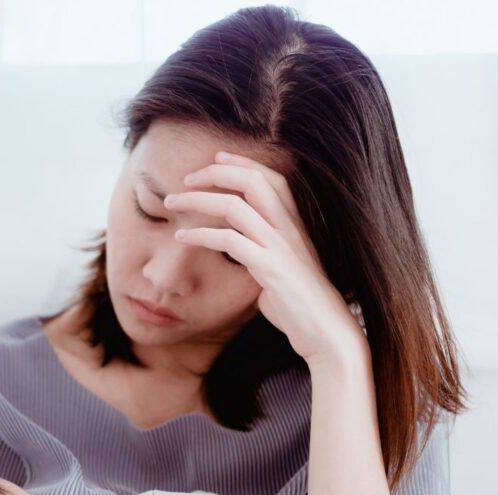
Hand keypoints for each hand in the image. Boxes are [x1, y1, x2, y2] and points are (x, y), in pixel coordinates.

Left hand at [164, 151, 364, 364]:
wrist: (326, 333)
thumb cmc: (299, 304)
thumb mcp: (280, 268)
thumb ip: (260, 251)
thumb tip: (237, 248)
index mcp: (295, 224)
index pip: (271, 178)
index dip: (243, 163)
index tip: (215, 158)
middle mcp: (290, 228)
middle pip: (253, 181)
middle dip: (216, 173)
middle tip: (186, 178)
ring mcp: (281, 247)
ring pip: (236, 206)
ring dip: (197, 200)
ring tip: (172, 202)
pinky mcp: (271, 269)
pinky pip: (230, 241)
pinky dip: (200, 234)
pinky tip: (181, 236)